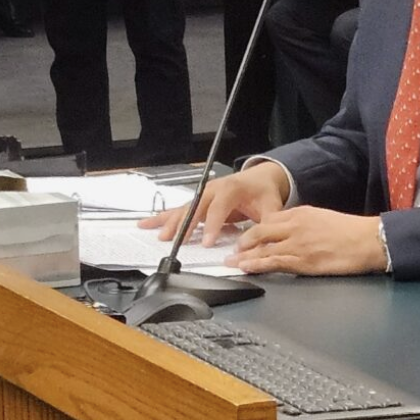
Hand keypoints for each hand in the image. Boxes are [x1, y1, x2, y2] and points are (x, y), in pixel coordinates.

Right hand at [140, 161, 289, 245]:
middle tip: (174, 239)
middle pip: (195, 207)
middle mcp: (213, 189)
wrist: (261, 177)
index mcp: (231, 189)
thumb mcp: (271, 206)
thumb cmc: (263, 191)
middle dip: (184, 224)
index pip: (219, 208)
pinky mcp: (198, 201)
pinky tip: (148, 223)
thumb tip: (263, 241)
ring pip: (184, 208)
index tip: (207, 242)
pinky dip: (163, 217)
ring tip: (158, 234)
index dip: (213, 225)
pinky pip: (179, 209)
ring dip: (170, 222)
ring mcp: (203, 194)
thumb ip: (267, 223)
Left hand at [231, 207, 387, 275]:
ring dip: (244, 256)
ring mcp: (297, 244)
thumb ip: (304, 222)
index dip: (255, 229)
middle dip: (243, 241)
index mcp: (301, 213)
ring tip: (231, 262)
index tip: (246, 236)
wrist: (367, 240)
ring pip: (262, 248)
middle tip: (233, 249)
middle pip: (260, 232)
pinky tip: (246, 268)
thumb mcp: (323, 217)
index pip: (269, 220)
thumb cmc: (351, 231)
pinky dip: (256, 265)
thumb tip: (290, 230)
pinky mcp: (302, 261)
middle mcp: (295, 226)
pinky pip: (273, 262)